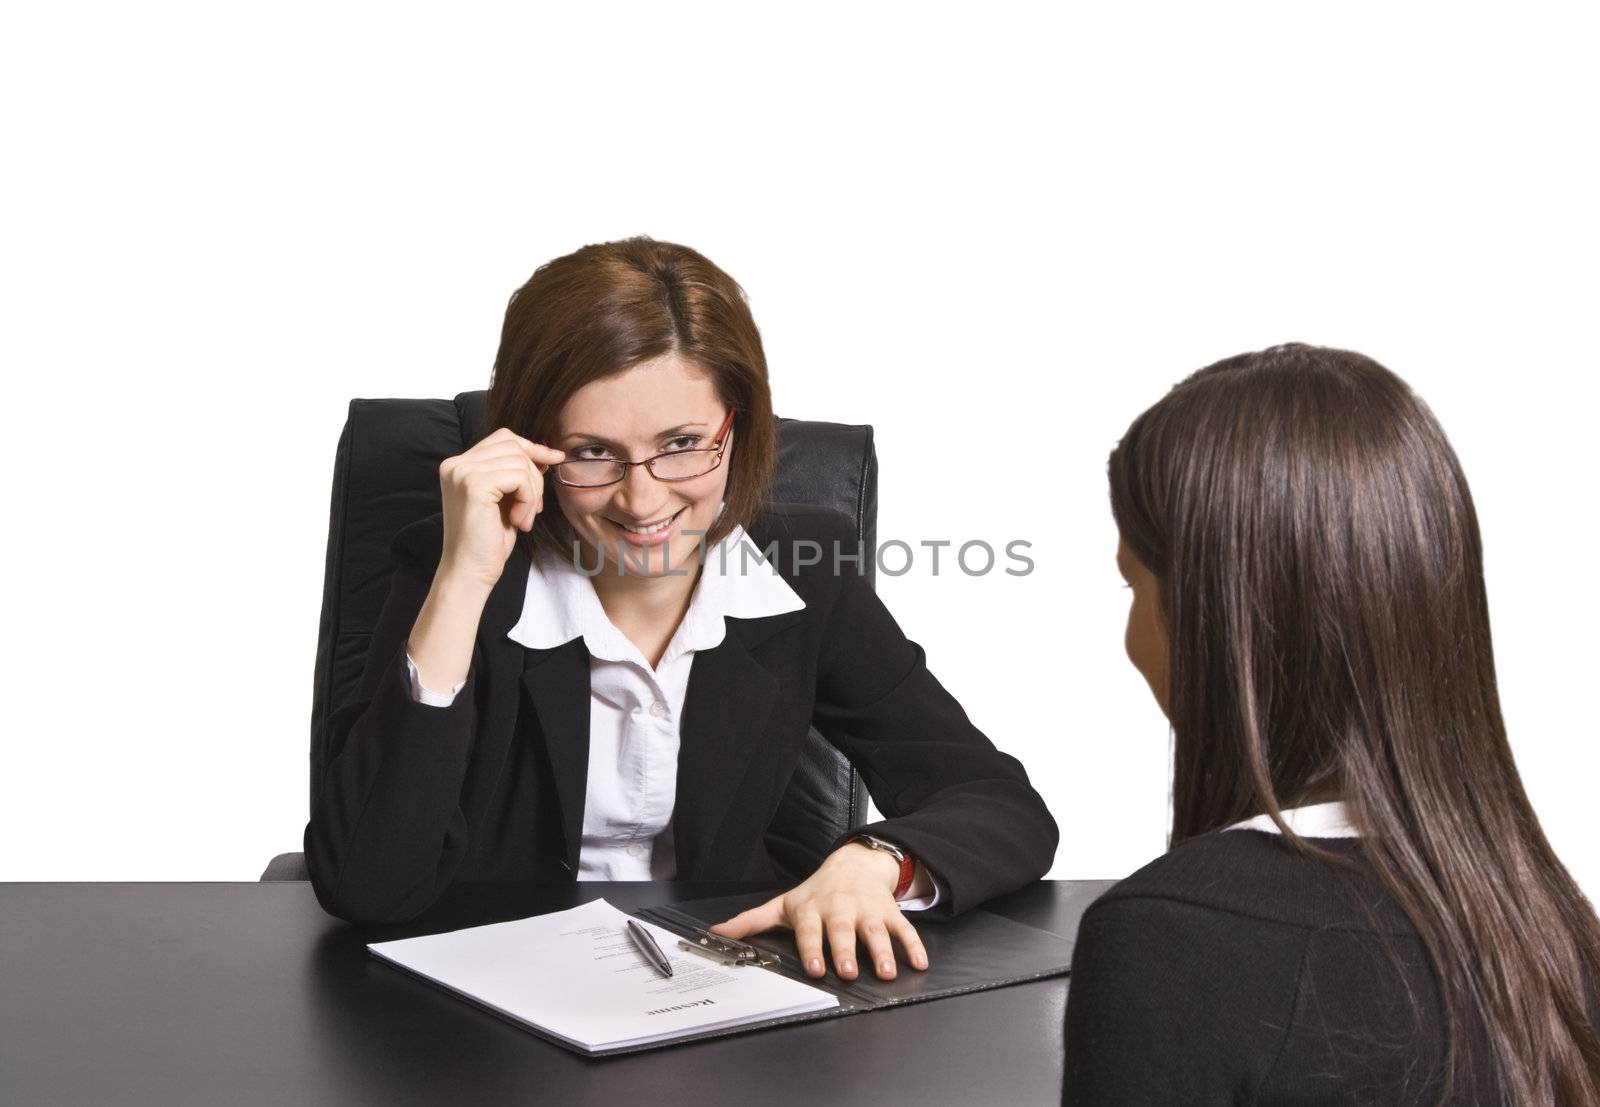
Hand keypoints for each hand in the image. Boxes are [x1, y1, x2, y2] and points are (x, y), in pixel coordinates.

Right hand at [437, 427, 564, 588]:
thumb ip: (516, 473)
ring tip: (524, 519)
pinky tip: (519, 522)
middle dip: (534, 475)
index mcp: (459, 465)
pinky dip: (528, 500)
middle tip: (534, 508)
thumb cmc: (489, 540)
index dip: (532, 448)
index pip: (503, 438)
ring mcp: (462, 473)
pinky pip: (520, 477)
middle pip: (514, 446)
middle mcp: (455, 464)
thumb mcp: (507, 499)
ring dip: (533, 492)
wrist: (470, 572)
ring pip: (520, 462)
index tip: (554, 460)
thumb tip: (547, 452)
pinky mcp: (473, 485)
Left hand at [709, 842, 929, 980]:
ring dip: (881, 952)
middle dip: (845, 951)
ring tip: (884, 972)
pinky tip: (918, 962)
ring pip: (875, 931)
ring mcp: (866, 910)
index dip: (812, 948)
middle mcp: (840, 909)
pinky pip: (903, 928)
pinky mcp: (888, 912)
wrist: (853, 864)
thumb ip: (752, 921)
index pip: (810, 930)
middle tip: (848, 972)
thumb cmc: (816, 892)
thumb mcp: (783, 904)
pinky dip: (913, 945)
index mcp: (812, 910)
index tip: (814, 968)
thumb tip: (716, 934)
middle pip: (842, 931)